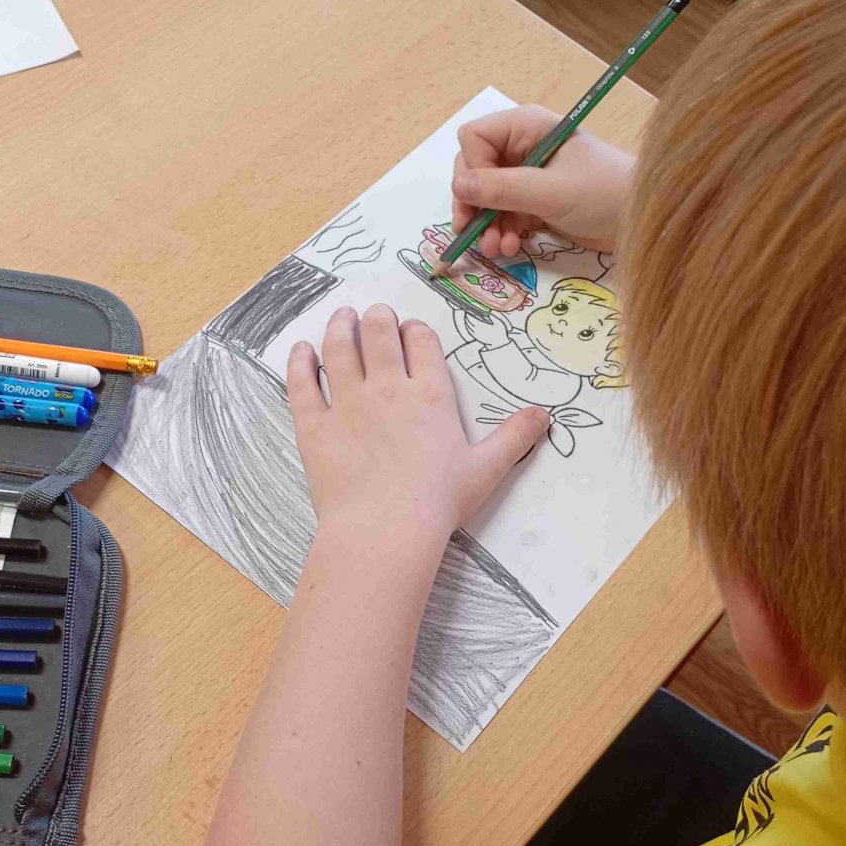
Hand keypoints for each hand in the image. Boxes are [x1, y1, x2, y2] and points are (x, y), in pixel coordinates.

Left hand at [288, 304, 547, 545]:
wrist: (385, 531)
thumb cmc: (438, 503)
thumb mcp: (486, 470)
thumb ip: (514, 437)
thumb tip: (545, 415)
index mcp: (430, 395)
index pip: (421, 343)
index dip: (415, 330)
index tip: (410, 330)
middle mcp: (387, 388)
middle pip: (379, 334)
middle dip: (377, 318)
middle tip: (374, 315)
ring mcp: (347, 403)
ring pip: (339, 348)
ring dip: (340, 326)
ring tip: (342, 318)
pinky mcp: (314, 424)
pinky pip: (302, 382)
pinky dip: (299, 361)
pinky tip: (301, 350)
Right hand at [451, 104, 635, 259]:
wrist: (643, 221)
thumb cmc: (604, 194)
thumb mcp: (551, 192)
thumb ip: (503, 189)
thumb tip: (459, 188)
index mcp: (527, 127)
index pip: (474, 139)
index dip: (472, 170)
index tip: (482, 200)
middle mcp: (523, 146)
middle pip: (475, 169)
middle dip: (473, 203)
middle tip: (472, 233)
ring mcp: (529, 175)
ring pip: (487, 196)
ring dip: (486, 224)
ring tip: (494, 249)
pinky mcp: (536, 201)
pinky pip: (504, 213)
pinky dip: (502, 231)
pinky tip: (511, 248)